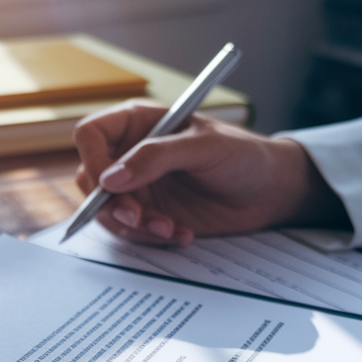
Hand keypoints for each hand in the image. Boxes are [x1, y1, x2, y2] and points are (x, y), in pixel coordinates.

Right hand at [72, 101, 348, 245]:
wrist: (271, 192)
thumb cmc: (244, 156)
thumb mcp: (204, 148)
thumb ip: (155, 158)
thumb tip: (110, 178)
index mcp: (138, 124)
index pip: (91, 135)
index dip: (92, 160)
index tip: (109, 186)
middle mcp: (130, 154)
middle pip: (91, 179)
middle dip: (112, 205)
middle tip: (140, 218)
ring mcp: (137, 186)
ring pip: (107, 211)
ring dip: (134, 226)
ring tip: (170, 229)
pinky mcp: (148, 213)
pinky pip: (130, 231)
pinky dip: (150, 238)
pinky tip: (181, 233)